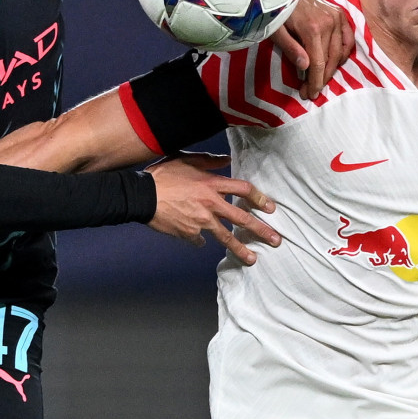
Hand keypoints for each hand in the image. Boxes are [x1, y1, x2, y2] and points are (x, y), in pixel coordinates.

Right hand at [145, 153, 280, 264]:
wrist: (142, 196)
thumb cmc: (163, 175)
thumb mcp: (186, 160)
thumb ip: (208, 161)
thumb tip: (226, 159)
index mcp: (211, 184)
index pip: (243, 189)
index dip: (259, 198)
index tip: (270, 208)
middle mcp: (210, 204)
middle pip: (242, 218)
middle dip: (261, 230)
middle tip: (276, 240)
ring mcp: (200, 221)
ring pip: (226, 237)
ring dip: (241, 249)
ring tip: (253, 259)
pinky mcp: (189, 233)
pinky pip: (200, 240)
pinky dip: (202, 240)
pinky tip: (202, 242)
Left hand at [271, 0, 353, 98]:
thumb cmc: (276, 11)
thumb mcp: (276, 31)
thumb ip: (290, 49)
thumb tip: (305, 68)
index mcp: (312, 28)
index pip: (318, 63)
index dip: (315, 81)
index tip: (310, 94)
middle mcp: (329, 23)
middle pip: (330, 60)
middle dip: (321, 79)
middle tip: (312, 92)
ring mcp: (336, 17)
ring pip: (340, 52)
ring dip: (332, 69)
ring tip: (321, 79)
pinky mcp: (340, 13)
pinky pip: (348, 39)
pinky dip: (344, 53)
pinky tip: (335, 62)